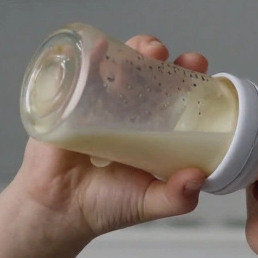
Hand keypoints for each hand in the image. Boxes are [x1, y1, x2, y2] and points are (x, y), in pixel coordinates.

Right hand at [11, 35, 209, 238]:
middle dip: (163, 56)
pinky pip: (80, 71)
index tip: (201, 68)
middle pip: (147, 71)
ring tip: (149, 51)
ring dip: (135, 49)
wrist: (57, 211)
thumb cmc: (105, 205)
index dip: (189, 77)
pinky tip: (100, 46)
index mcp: (152, 127)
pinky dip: (90, 53)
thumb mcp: (148, 202)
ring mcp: (97, 102)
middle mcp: (127, 110)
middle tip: (174, 58)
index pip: (174, 94)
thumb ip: (176, 197)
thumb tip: (198, 178)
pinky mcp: (68, 101)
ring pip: (118, 65)